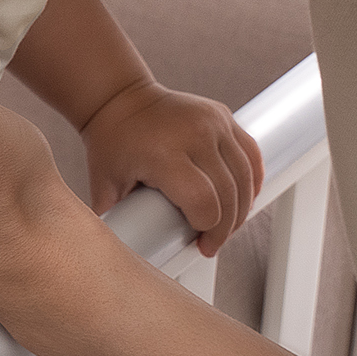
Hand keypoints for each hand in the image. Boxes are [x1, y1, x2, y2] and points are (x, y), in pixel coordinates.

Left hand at [81, 80, 262, 255]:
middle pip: (228, 194)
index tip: (200, 244)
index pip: (203, 202)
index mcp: (163, 152)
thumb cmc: (111, 142)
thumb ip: (116, 220)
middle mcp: (193, 134)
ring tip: (225, 225)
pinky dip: (251, 180)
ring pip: (245, 176)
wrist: (119, 98)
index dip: (208, 230)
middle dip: (225, 227)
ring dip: (241, 207)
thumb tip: (119, 257)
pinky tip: (242, 199)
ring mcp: (212, 121)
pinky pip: (250, 154)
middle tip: (213, 243)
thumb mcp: (105, 182)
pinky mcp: (223, 115)